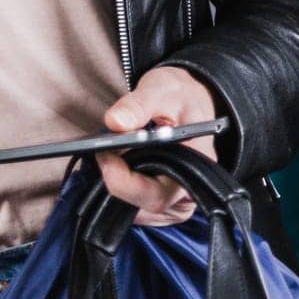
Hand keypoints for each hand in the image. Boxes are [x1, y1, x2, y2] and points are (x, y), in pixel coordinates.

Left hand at [95, 65, 218, 226]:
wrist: (189, 101)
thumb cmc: (178, 96)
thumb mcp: (159, 89)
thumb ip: (138, 105)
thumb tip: (114, 123)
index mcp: (198, 165)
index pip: (160, 193)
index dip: (128, 183)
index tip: (105, 156)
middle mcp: (189, 192)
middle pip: (146, 205)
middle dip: (118, 181)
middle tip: (101, 152)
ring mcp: (176, 202)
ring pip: (138, 208)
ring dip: (118, 184)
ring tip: (109, 154)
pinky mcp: (163, 201)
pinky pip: (137, 205)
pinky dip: (123, 186)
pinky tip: (117, 163)